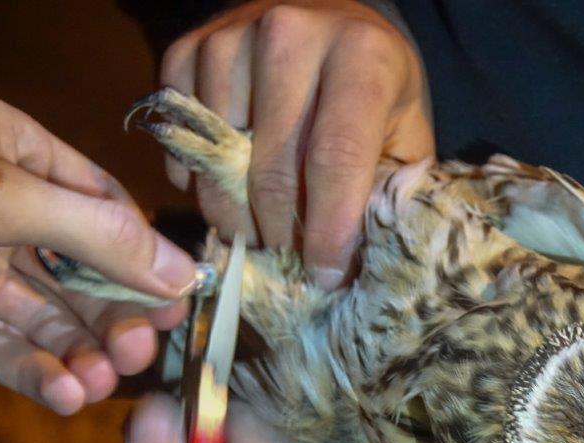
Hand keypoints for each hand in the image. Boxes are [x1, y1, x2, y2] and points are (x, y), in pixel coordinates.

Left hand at [0, 97, 195, 414]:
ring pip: (51, 318)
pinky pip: (8, 349)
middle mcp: (12, 214)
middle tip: (139, 352)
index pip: (111, 208)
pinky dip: (40, 375)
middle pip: (88, 273)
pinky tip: (68, 396)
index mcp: (24, 159)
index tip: (180, 303)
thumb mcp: (7, 195)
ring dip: (83, 355)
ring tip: (103, 382)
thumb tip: (187, 275)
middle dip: (117, 318)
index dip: (148, 258)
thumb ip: (100, 236)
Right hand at [162, 0, 434, 287]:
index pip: (336, 159)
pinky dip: (197, 180)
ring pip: (218, 159)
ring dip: (235, 214)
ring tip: (259, 233)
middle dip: (279, 233)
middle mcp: (291, 33)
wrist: (333, 21)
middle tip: (287, 261)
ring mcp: (231, 36)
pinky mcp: (188, 46)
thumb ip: (387, 192)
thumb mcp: (404, 134)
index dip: (328, 230)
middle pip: (271, 167)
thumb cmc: (375, 91)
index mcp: (362, 56)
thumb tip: (351, 267)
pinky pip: (180, 138)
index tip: (323, 275)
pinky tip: (226, 190)